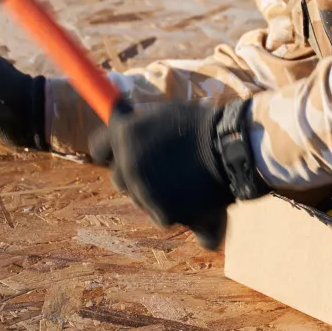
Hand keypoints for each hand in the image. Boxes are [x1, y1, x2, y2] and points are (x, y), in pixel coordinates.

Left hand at [89, 99, 267, 248]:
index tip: (121, 150)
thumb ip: (137, 124)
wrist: (233, 148)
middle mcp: (129, 166)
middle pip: (120, 178)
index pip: (98, 147)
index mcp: (125, 135)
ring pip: (144, 199)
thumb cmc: (202, 126)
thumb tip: (117, 116)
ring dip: (162, 193)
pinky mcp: (164, 215)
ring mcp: (144, 193)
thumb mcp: (163, 114)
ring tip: (191, 177)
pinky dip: (183, 213)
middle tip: (167, 163)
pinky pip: (166, 216)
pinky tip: (201, 198)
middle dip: (138, 173)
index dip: (110, 149)